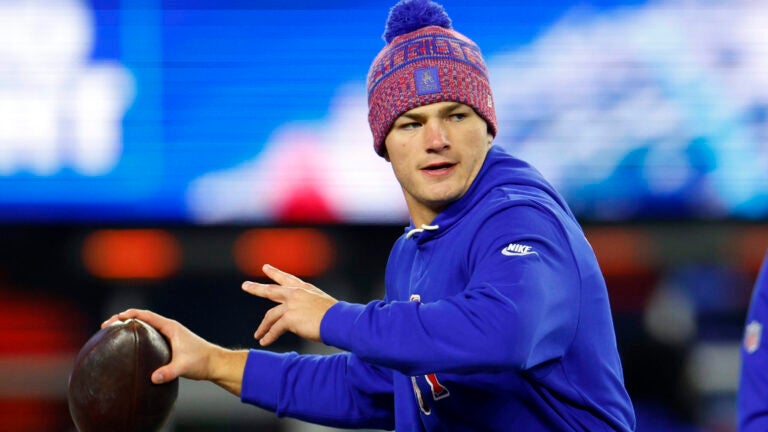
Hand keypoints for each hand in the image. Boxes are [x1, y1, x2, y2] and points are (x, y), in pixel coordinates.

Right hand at [101, 309, 244, 394]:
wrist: (214, 364)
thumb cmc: (201, 362)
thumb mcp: (184, 367)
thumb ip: (169, 372)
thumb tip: (153, 378)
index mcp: (170, 327)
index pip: (145, 315)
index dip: (127, 315)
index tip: (113, 319)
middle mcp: (168, 327)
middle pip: (142, 318)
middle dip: (123, 319)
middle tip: (105, 326)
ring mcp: (168, 335)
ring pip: (145, 326)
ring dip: (129, 327)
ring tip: (111, 333)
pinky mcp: (169, 343)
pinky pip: (148, 335)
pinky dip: (136, 336)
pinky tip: (128, 346)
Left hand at [242, 264, 337, 345]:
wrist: (340, 321)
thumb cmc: (337, 317)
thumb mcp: (322, 305)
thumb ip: (310, 306)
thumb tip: (305, 315)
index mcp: (305, 289)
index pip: (287, 279)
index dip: (275, 273)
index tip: (265, 268)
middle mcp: (296, 294)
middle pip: (271, 290)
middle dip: (256, 288)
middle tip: (245, 286)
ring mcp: (291, 305)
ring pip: (270, 315)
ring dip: (263, 326)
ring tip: (257, 334)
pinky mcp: (289, 318)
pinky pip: (275, 329)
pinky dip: (269, 336)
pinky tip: (264, 342)